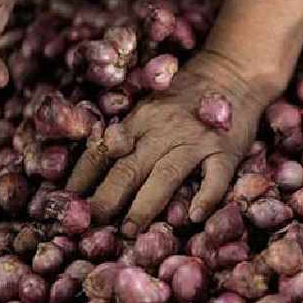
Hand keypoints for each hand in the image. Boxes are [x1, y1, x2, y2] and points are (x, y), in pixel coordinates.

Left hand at [67, 50, 276, 235]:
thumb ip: (130, 130)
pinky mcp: (226, 151)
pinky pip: (215, 178)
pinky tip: (194, 218)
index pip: (104, 150)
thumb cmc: (188, 91)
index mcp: (140, 118)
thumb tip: (100, 166)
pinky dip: (205, 198)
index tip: (67, 201)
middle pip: (129, 168)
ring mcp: (196, 141)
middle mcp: (164, 130)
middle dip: (106, 198)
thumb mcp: (151, 102)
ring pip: (165, 176)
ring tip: (130, 231)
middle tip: (89, 224)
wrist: (234, 71)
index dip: (83, 177)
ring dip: (145, 206)